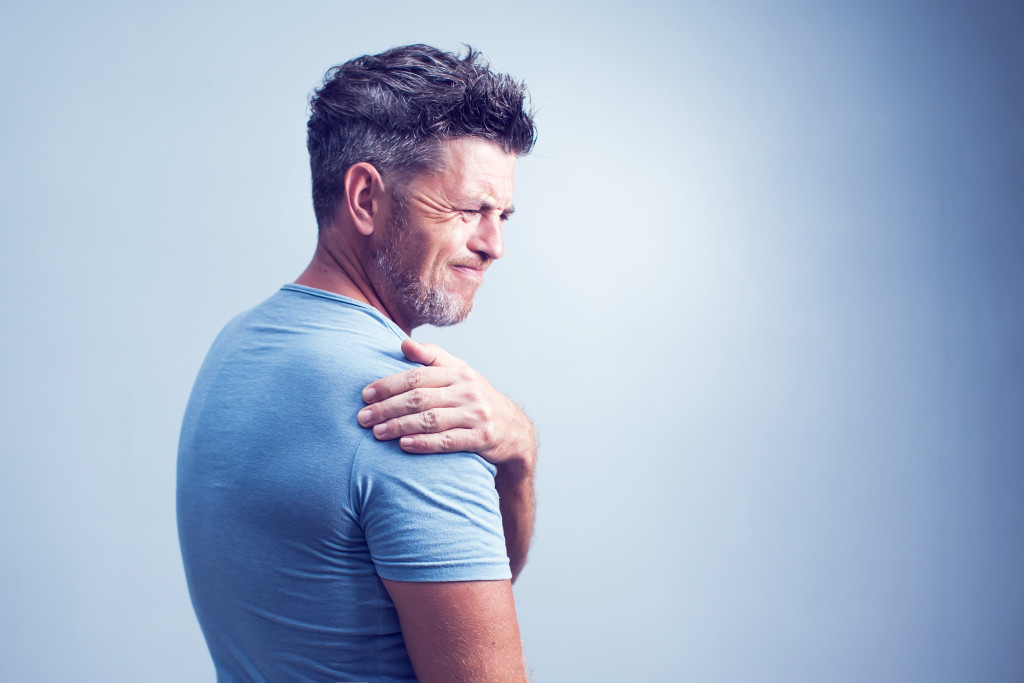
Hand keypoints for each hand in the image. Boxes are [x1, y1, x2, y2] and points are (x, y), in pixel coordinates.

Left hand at [358, 339, 534, 467]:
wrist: (514, 430)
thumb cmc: (476, 400)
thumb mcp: (460, 373)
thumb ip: (432, 358)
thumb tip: (403, 343)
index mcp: (459, 372)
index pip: (417, 375)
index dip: (389, 385)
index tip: (365, 395)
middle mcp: (468, 390)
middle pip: (420, 397)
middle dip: (387, 408)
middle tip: (363, 418)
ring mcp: (476, 415)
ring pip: (430, 419)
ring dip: (400, 426)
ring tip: (377, 433)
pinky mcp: (482, 438)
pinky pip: (448, 441)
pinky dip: (424, 443)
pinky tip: (404, 445)